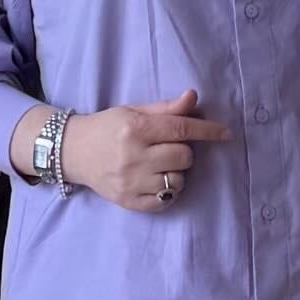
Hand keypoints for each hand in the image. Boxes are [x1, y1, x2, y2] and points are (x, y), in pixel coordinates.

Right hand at [22, 90, 231, 214]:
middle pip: (184, 157)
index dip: (208, 131)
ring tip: (159, 165)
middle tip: (168, 147)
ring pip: (178, 181)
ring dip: (176, 172)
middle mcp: (134, 156)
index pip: (182, 129)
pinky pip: (165, 201)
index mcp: (135, 129)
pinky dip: (168, 192)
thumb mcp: (134, 112)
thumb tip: (194, 98)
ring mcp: (131, 182)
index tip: (225, 134)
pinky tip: (156, 181)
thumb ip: (165, 109)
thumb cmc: (108, 127)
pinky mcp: (129, 201)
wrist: (73, 152)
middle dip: (184, 150)